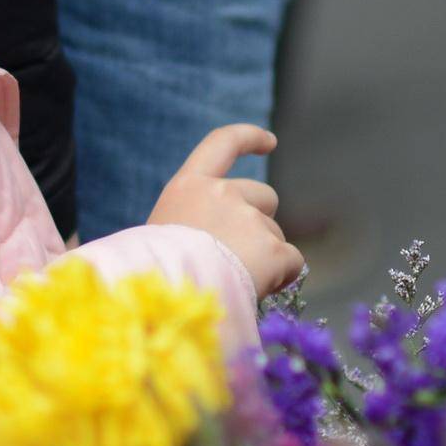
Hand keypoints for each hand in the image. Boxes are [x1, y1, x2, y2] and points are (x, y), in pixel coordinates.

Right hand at [149, 124, 303, 297]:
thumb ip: (191, 225)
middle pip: (264, 197)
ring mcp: (249, 220)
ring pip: (276, 234)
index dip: (249, 139)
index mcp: (187, 188)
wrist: (165, 306)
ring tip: (236, 281)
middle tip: (238, 256)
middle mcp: (221, 195)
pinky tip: (260, 290)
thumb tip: (217, 242)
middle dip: (260, 222)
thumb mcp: (160, 237)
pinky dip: (283, 275)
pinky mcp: (272, 251)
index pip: (222, 144)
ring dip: (266, 254)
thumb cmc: (154, 279)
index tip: (270, 142)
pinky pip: (292, 262)